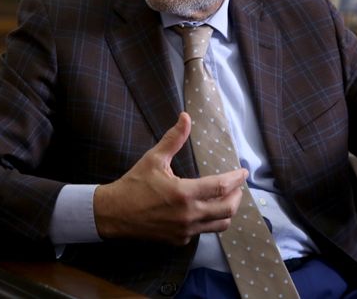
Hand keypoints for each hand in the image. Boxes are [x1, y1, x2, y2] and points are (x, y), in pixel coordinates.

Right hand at [93, 112, 248, 244]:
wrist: (113, 214)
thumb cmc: (134, 184)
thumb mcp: (154, 159)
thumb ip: (174, 139)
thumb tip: (185, 116)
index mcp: (184, 193)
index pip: (222, 187)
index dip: (236, 178)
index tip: (243, 172)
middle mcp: (189, 215)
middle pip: (228, 209)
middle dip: (237, 196)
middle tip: (237, 186)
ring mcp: (185, 230)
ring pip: (220, 225)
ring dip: (227, 211)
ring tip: (227, 199)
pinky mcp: (179, 240)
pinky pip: (203, 231)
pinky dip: (209, 220)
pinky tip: (204, 210)